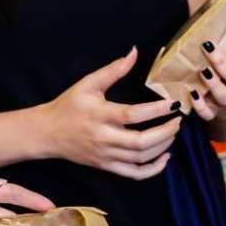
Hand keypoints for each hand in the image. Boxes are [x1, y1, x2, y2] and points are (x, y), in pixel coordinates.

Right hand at [35, 48, 180, 179]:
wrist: (47, 133)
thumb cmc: (68, 105)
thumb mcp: (88, 84)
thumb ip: (113, 70)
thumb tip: (134, 52)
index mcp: (100, 115)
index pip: (133, 115)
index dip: (156, 110)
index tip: (173, 104)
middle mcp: (103, 138)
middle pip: (140, 142)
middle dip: (165, 132)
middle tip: (179, 121)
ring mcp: (105, 155)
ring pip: (140, 158)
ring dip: (162, 147)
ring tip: (173, 133)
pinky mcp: (106, 166)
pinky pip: (133, 174)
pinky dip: (152, 170)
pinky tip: (164, 157)